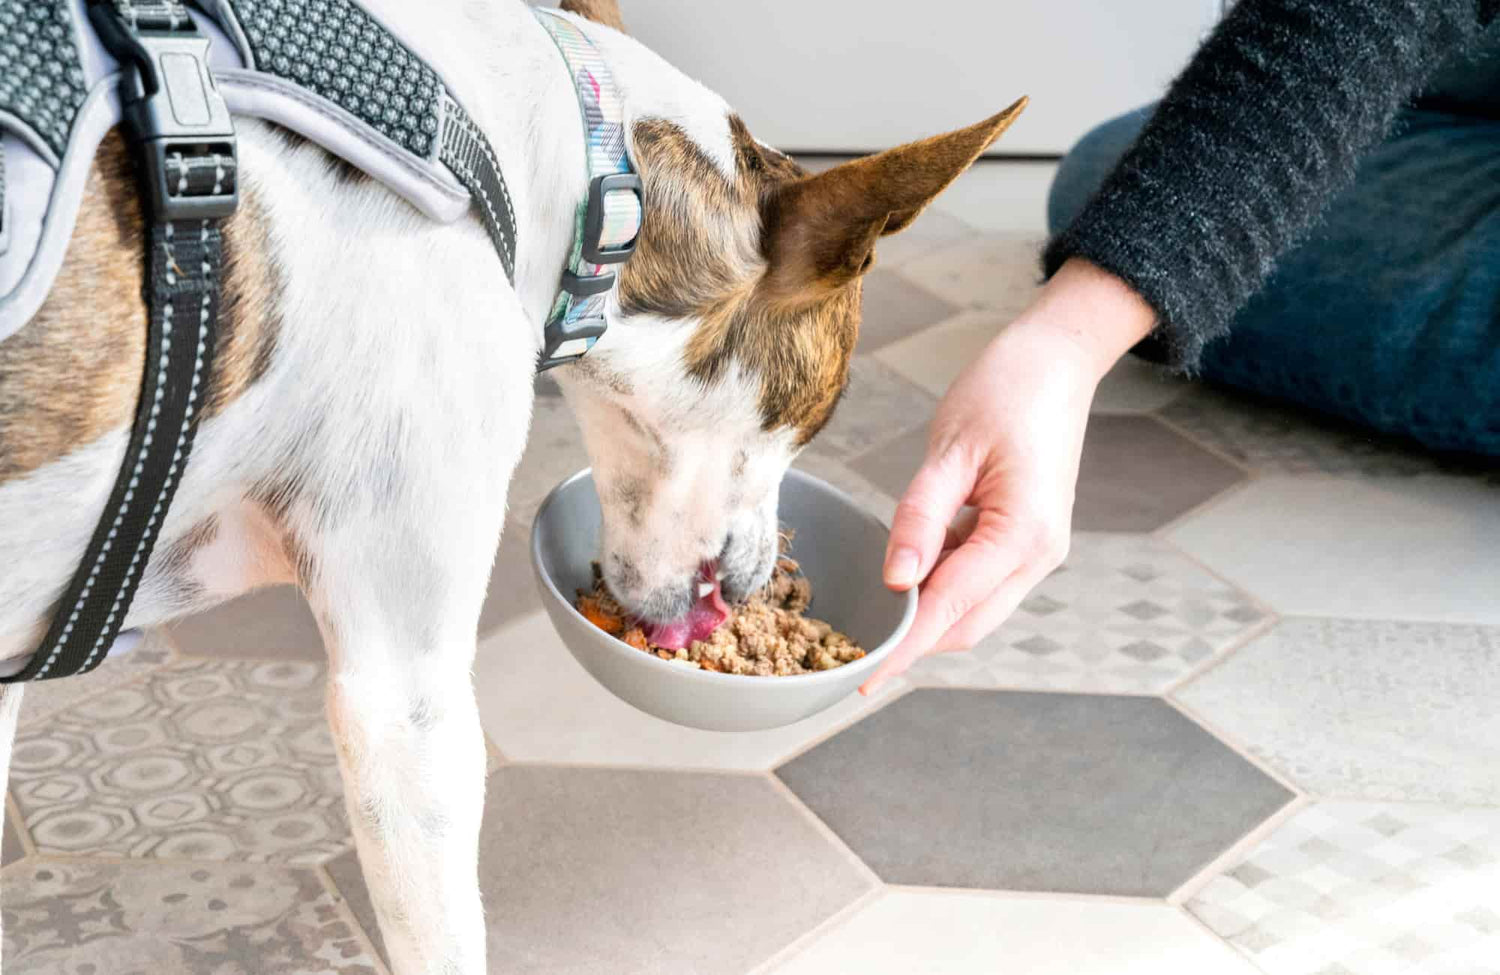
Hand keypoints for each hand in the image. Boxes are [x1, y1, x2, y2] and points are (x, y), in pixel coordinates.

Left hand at [861, 258, 1154, 694]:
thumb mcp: (951, 450)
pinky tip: (906, 572)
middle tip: (851, 651)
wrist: (1057, 360)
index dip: (903, 647)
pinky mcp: (1027, 538)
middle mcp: (1039, 554)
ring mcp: (1038, 550)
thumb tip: (895, 580)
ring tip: (870, 614)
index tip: (861, 678)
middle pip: (966, 625)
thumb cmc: (1006, 390)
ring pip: (973, 609)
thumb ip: (921, 517)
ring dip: (926, 615)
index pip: (950, 609)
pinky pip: (979, 580)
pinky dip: (941, 587)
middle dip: (912, 642)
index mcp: (1023, 534)